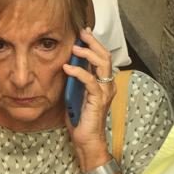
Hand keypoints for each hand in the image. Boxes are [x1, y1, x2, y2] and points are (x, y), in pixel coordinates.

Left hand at [63, 27, 116, 169]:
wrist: (86, 140)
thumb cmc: (80, 119)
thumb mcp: (75, 94)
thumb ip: (74, 80)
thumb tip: (66, 64)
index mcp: (103, 83)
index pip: (102, 57)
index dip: (94, 44)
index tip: (83, 34)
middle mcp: (107, 85)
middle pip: (105, 56)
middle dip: (93, 43)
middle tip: (82, 34)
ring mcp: (104, 92)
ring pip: (102, 65)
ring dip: (88, 53)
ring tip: (75, 48)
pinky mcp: (98, 100)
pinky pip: (90, 81)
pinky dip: (79, 72)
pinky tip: (68, 68)